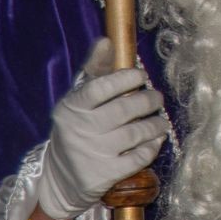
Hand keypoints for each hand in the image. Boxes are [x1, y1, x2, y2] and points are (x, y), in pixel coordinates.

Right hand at [35, 38, 167, 219]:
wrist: (59, 178)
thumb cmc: (76, 128)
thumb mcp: (78, 99)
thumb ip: (95, 70)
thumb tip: (107, 41)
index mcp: (72, 108)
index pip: (100, 87)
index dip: (125, 78)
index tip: (141, 75)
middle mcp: (80, 130)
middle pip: (124, 110)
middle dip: (148, 100)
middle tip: (157, 98)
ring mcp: (93, 154)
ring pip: (135, 134)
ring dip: (155, 124)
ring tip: (161, 120)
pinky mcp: (105, 175)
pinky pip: (138, 158)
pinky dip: (152, 147)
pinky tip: (155, 140)